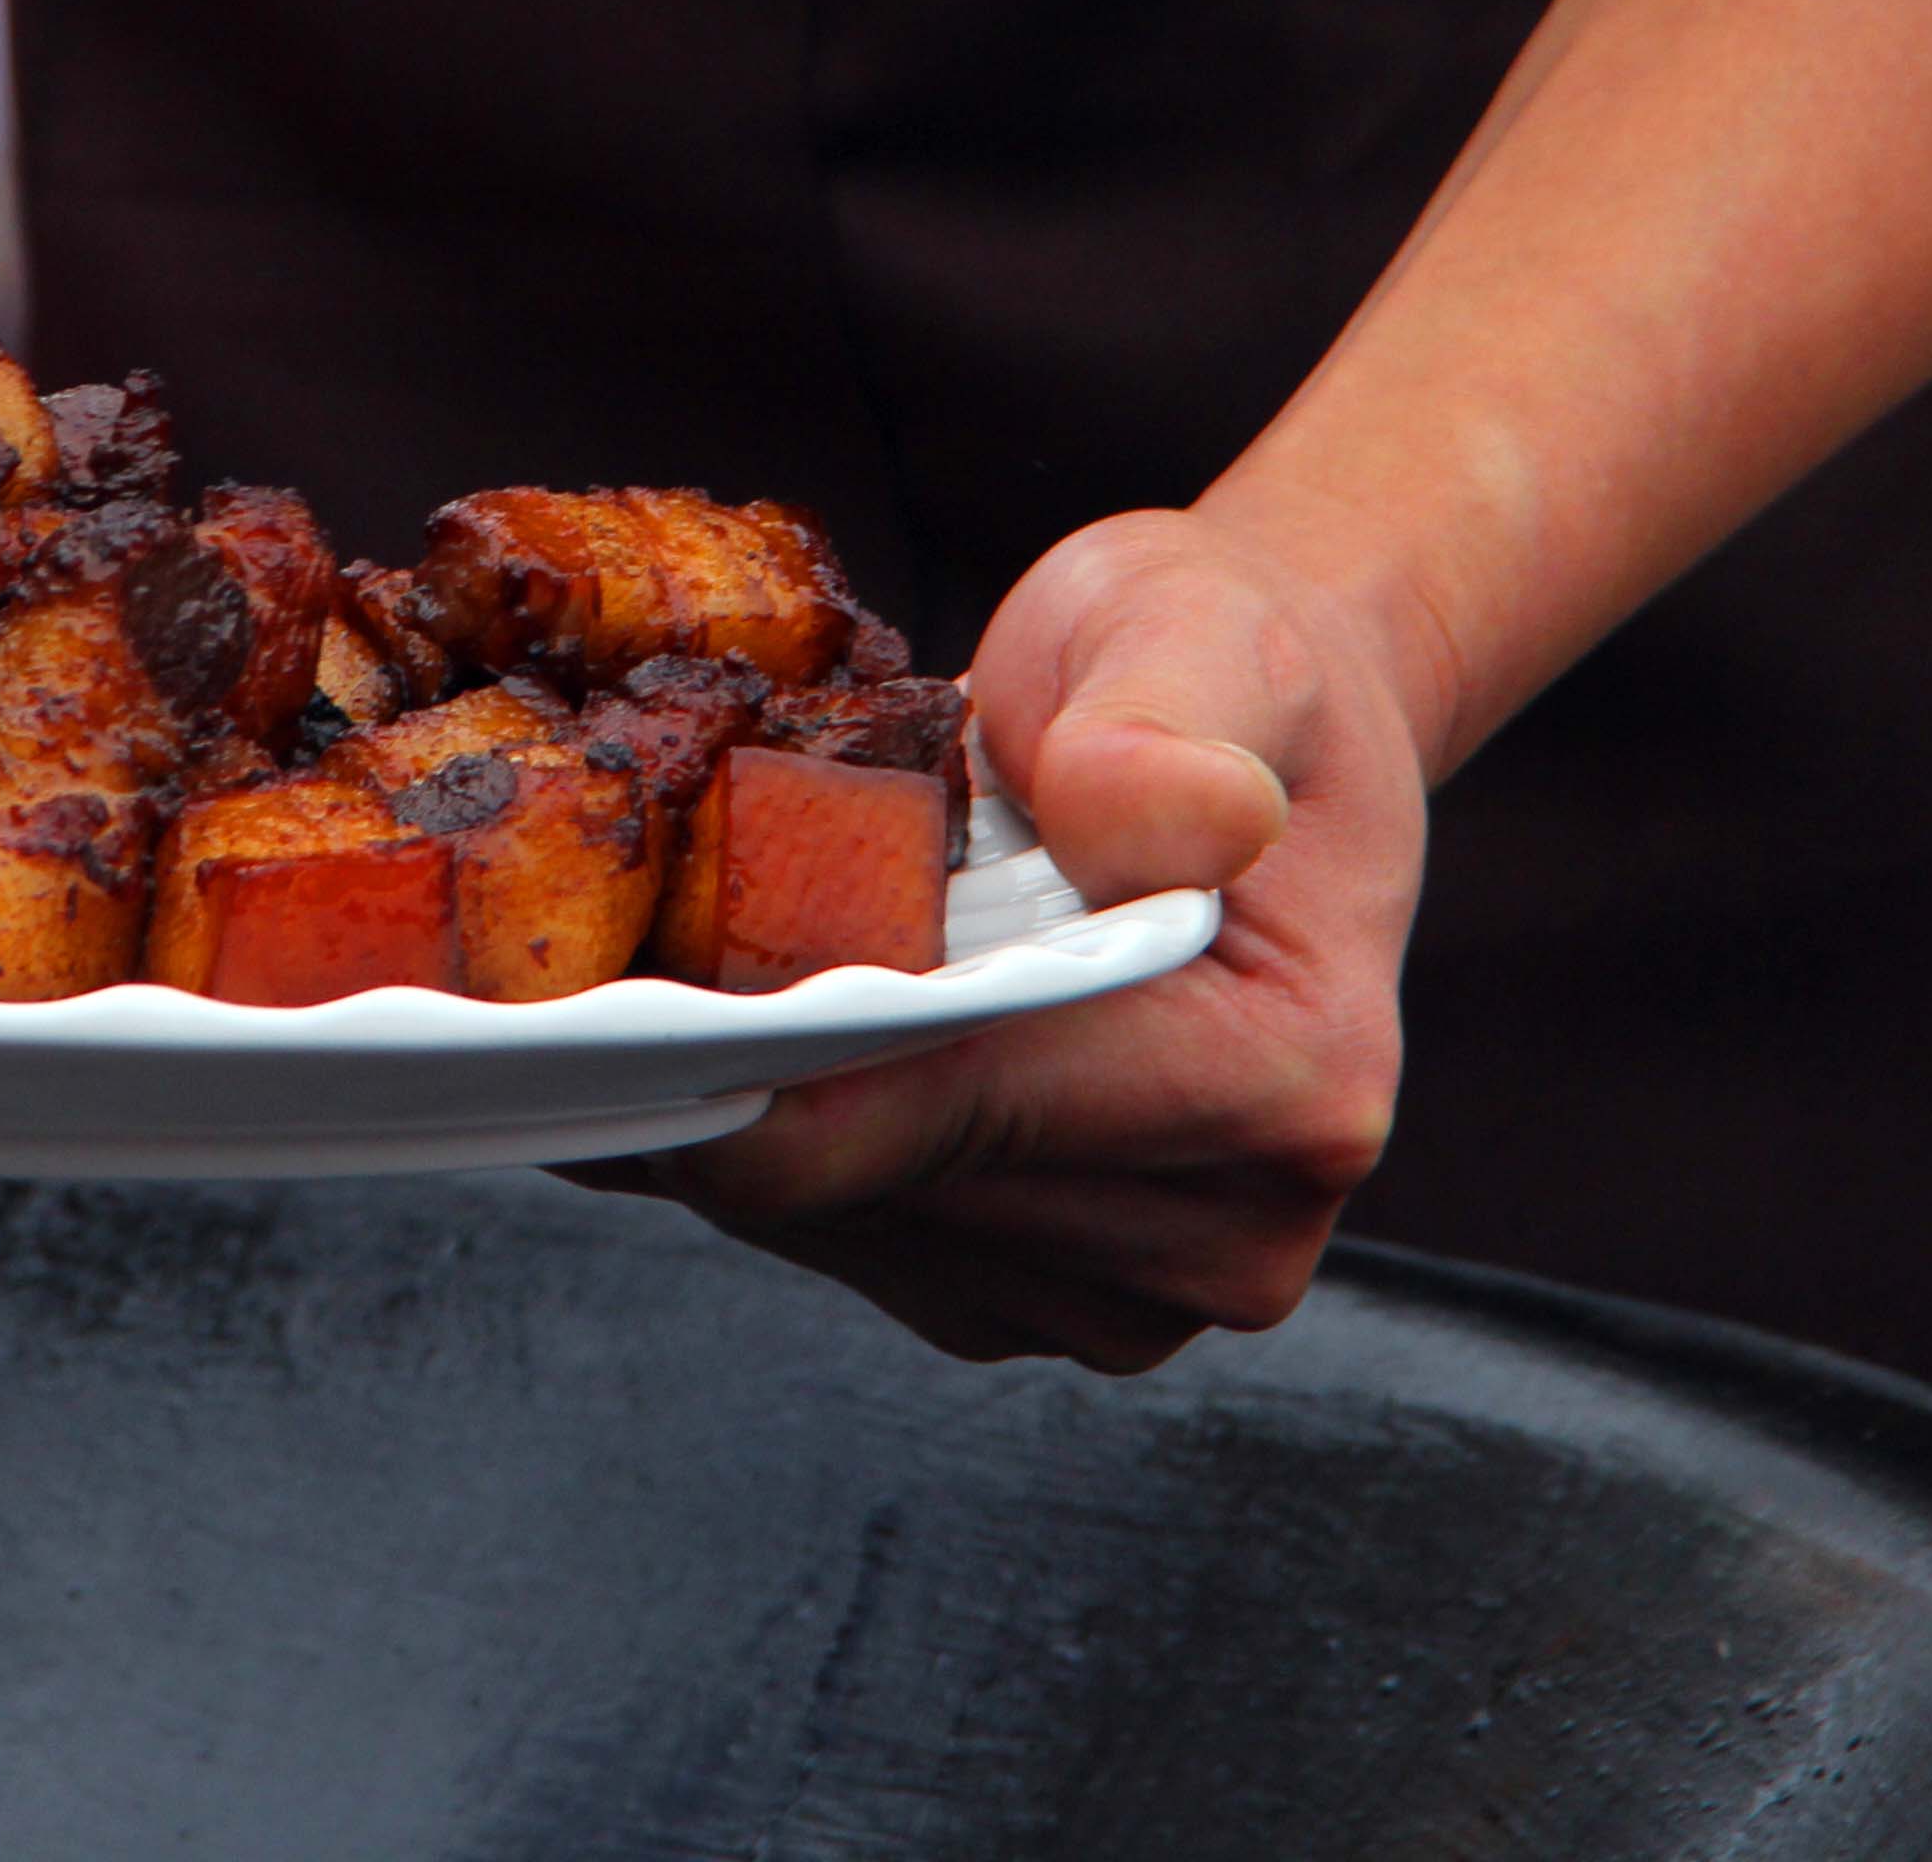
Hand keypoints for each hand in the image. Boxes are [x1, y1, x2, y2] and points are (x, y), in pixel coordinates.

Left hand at [575, 506, 1436, 1372]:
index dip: (775, 1036)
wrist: (1270, 742)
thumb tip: (1159, 814)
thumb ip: (1163, 723)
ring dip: (768, 1097)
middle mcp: (1231, 1228)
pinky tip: (809, 1016)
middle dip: (756, 1054)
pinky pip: (850, 1237)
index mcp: (1286, 1080)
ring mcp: (1139, 1289)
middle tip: (681, 922)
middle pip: (867, 1186)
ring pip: (835, 1223)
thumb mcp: (1194, 630)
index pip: (947, 1111)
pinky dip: (797, 1128)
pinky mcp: (1051, 1301)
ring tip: (772, 950)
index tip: (646, 967)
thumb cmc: (1214, 675)